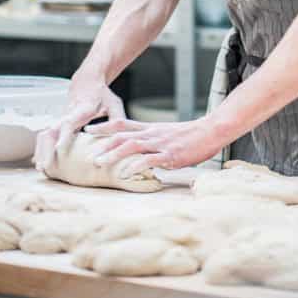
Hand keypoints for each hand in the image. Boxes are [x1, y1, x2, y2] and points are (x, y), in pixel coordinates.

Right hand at [33, 77, 124, 172]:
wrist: (88, 80)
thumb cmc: (103, 94)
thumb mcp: (114, 104)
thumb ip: (118, 121)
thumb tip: (122, 140)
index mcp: (83, 108)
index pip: (70, 122)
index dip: (64, 136)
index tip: (59, 149)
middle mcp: (68, 113)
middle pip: (52, 130)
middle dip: (46, 148)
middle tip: (46, 167)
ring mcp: (61, 117)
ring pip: (46, 133)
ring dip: (41, 150)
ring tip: (41, 169)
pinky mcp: (58, 121)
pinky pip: (46, 135)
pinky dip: (41, 148)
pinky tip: (41, 162)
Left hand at [84, 115, 225, 170]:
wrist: (211, 131)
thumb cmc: (191, 135)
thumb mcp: (167, 135)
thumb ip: (152, 141)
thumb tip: (140, 152)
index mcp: (150, 128)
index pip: (121, 124)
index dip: (103, 126)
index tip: (88, 131)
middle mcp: (151, 134)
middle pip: (121, 135)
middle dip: (102, 145)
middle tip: (87, 155)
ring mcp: (159, 144)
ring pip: (130, 145)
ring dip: (112, 155)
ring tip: (98, 163)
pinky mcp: (170, 155)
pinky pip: (149, 160)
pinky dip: (135, 166)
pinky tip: (126, 174)